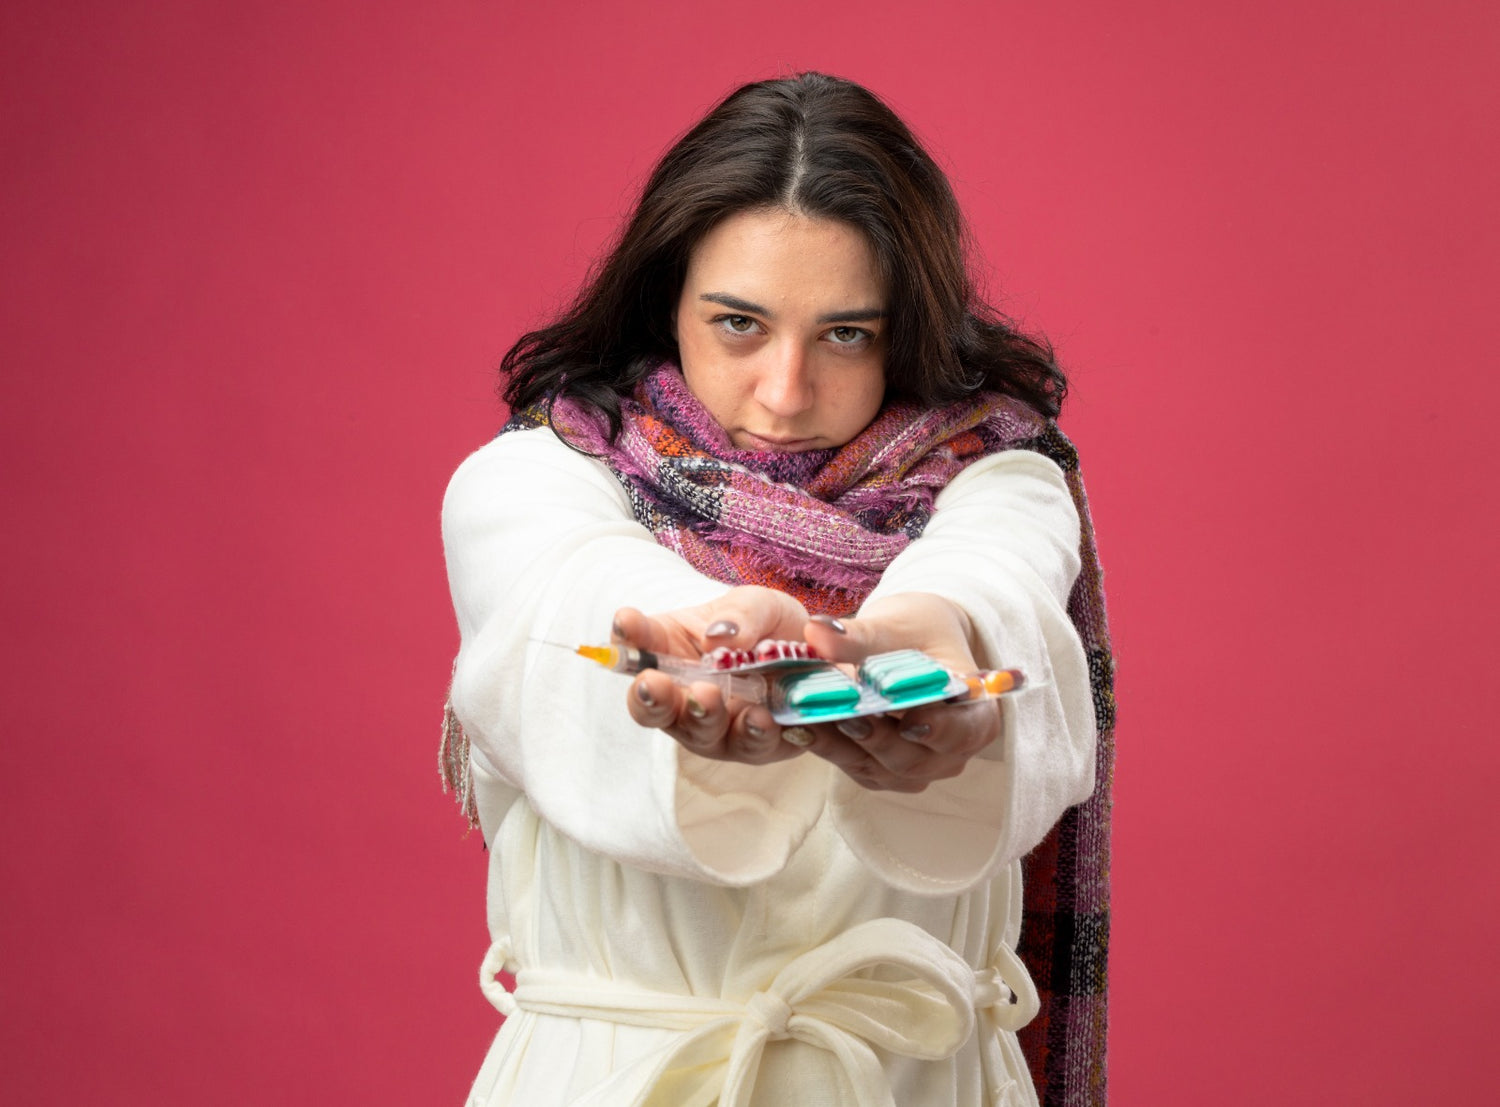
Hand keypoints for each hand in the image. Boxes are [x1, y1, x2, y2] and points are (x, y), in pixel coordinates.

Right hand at [614, 586, 808, 765]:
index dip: (626, 635)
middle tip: (653, 683)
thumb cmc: (767, 626)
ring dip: (701, 715)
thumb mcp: (756, 604)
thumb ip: (738, 615)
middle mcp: (682, 694)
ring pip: (698, 731)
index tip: (627, 621)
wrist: (814, 658)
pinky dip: (753, 733)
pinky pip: (750, 746)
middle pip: (652, 705)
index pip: (635, 644)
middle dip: (650, 697)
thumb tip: (717, 636)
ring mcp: (714, 725)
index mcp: (668, 649)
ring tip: (709, 696)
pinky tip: (759, 718)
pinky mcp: (754, 745)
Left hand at [797, 593, 1003, 792]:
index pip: (966, 730)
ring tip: (808, 722)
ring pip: (882, 769)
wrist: (908, 643)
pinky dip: (831, 749)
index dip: (941, 730)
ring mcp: (917, 765)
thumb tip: (817, 630)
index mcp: (974, 712)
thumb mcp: (894, 626)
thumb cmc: (915, 632)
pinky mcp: (883, 770)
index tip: (911, 721)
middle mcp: (950, 750)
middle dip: (877, 740)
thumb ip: (859, 635)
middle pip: (917, 759)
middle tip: (844, 717)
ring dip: (844, 748)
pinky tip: (801, 728)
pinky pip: (858, 768)